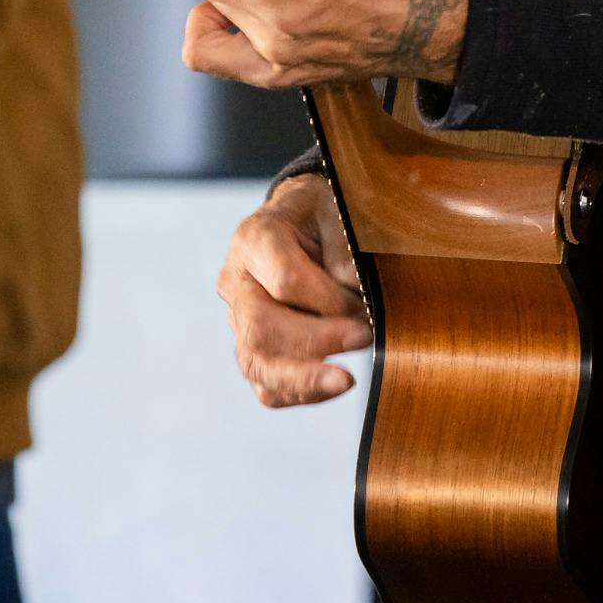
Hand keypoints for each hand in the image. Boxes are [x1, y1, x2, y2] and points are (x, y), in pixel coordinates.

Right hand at [216, 174, 369, 405]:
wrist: (301, 219)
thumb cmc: (323, 214)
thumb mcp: (337, 210)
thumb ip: (344, 249)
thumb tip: (354, 296)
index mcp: (255, 239)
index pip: (285, 282)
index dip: (329, 301)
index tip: (366, 307)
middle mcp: (236, 281)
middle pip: (262, 328)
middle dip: (317, 341)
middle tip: (364, 338)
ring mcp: (238, 319)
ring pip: (256, 363)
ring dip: (304, 378)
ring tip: (344, 381)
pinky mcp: (251, 347)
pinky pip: (265, 384)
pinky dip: (297, 392)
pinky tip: (330, 386)